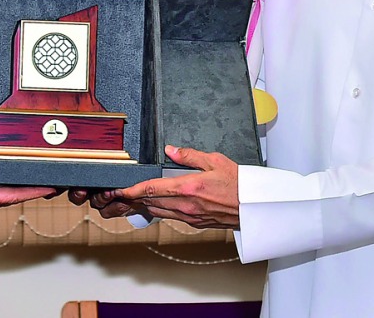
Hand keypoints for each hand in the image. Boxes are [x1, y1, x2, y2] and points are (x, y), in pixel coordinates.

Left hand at [99, 145, 239, 229]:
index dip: (132, 190)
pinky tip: (158, 204)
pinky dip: (160, 210)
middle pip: (151, 202)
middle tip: (120, 192)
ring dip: (145, 204)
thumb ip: (190, 155)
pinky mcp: (195, 223)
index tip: (120, 189)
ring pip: (159, 212)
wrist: (254, 208)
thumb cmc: (239, 184)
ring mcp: (190, 216)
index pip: (153, 189)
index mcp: (189, 187)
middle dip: (134, 198)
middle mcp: (186, 205)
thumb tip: (171, 150)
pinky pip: (171, 216)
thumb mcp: (215, 161)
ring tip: (134, 197)